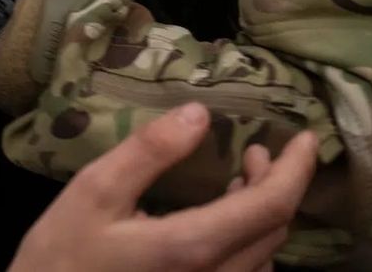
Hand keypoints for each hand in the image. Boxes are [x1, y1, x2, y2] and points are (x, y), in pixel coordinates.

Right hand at [9, 104, 318, 271]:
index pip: (271, 205)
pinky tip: (225, 225)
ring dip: (264, 213)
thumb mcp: (94, 191)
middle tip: (257, 149)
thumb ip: (149, 152)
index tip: (307, 138)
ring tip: (244, 179)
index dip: (296, 169)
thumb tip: (200, 114)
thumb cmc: (64, 255)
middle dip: (278, 184)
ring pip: (265, 256)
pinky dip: (250, 241)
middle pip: (274, 230)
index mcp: (195, 246)